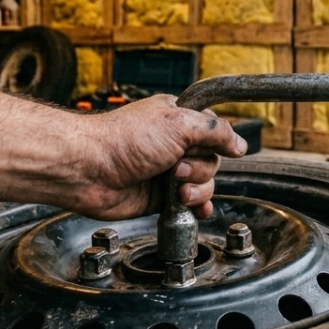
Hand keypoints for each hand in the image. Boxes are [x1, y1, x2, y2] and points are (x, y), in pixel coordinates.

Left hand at [65, 95, 247, 220]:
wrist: (89, 170)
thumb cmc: (122, 140)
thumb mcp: (178, 123)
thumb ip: (214, 131)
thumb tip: (240, 144)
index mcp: (177, 119)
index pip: (214, 130)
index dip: (216, 142)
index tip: (217, 149)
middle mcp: (173, 144)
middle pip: (211, 160)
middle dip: (199, 169)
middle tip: (176, 168)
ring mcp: (166, 171)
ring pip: (204, 183)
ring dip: (196, 189)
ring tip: (176, 190)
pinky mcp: (159, 197)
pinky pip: (189, 204)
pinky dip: (197, 207)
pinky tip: (197, 209)